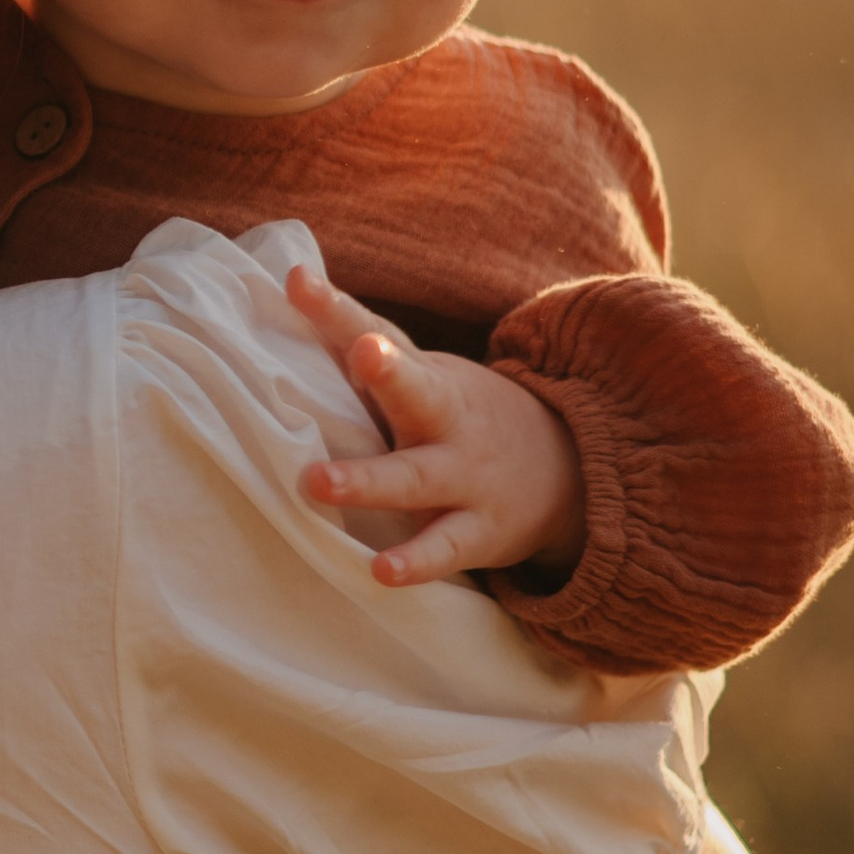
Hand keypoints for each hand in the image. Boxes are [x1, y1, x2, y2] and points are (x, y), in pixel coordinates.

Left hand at [285, 261, 584, 587]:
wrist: (568, 472)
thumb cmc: (459, 418)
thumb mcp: (424, 379)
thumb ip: (360, 349)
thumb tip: (285, 289)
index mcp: (424, 378)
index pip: (373, 334)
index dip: (335, 309)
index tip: (298, 282)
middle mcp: (446, 420)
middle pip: (416, 392)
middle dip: (389, 372)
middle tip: (363, 351)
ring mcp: (465, 475)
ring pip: (416, 477)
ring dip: (368, 480)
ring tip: (318, 482)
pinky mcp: (479, 531)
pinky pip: (444, 547)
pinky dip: (415, 560)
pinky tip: (381, 571)